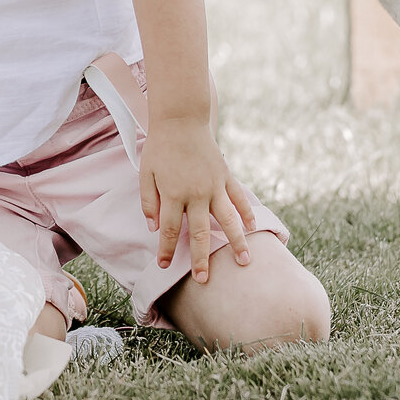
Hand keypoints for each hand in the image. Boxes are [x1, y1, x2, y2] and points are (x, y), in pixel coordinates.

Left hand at [139, 114, 258, 283]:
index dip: (165, 250)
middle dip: (200, 258)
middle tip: (204, 279)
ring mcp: (214, 186)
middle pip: (199, 233)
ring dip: (236, 242)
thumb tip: (152, 227)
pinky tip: (253, 228)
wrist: (181, 120)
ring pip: (227, 220)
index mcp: (173, 194)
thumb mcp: (145, 173)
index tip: (164, 265)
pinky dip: (247, 213)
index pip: (168, 230)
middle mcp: (196, 194)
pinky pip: (239, 199)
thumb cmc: (160, 148)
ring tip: (244, 262)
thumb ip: (149, 201)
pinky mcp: (226, 177)